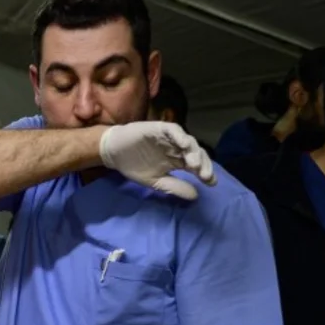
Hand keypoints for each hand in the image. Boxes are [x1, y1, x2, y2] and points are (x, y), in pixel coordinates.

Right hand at [98, 122, 214, 200]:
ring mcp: (170, 138)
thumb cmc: (134, 165)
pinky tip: (185, 145)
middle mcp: (177, 148)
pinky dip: (181, 136)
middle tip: (204, 176)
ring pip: (188, 142)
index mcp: (177, 160)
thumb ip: (174, 187)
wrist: (114, 152)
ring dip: (193, 152)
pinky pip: (174, 130)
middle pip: (196, 154)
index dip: (205, 173)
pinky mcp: (160, 128)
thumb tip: (195, 196)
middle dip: (202, 165)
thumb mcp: (155, 182)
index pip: (197, 165)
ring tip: (194, 164)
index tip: (211, 183)